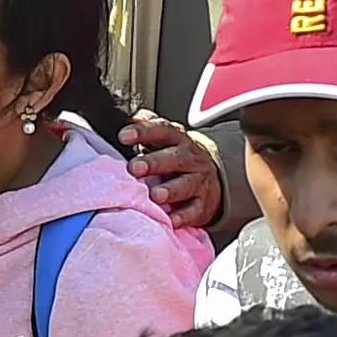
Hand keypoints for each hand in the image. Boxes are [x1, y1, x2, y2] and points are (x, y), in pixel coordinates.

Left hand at [121, 113, 222, 228]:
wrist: (212, 176)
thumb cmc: (178, 156)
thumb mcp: (166, 138)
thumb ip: (149, 126)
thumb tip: (132, 117)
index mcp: (178, 139)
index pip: (162, 130)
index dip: (143, 132)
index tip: (124, 135)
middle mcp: (189, 159)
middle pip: (174, 158)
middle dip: (154, 162)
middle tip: (135, 167)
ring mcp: (197, 181)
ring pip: (185, 184)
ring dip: (170, 190)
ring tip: (155, 195)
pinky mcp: (202, 204)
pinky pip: (194, 210)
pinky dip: (182, 216)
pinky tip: (171, 219)